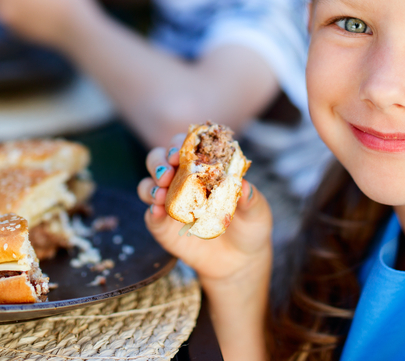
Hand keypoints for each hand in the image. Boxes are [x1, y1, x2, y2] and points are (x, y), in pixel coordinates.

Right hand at [137, 136, 272, 287]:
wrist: (240, 261)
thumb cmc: (249, 226)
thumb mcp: (256, 212)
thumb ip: (250, 198)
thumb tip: (243, 183)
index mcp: (203, 168)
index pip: (187, 147)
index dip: (180, 144)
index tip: (181, 152)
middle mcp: (182, 181)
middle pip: (159, 160)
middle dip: (159, 161)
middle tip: (168, 172)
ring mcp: (170, 203)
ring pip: (148, 185)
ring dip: (151, 185)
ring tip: (161, 193)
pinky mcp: (163, 227)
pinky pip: (151, 216)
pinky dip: (151, 211)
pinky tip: (158, 211)